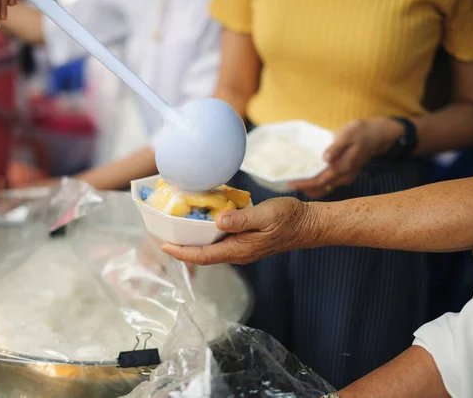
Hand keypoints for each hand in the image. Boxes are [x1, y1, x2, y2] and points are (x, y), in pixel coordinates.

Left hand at [162, 198, 320, 264]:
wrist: (308, 224)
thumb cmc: (288, 219)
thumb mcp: (265, 215)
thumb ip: (241, 219)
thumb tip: (218, 220)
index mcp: (238, 249)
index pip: (203, 256)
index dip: (182, 253)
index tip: (164, 246)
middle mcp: (237, 252)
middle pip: (203, 254)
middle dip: (182, 247)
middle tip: (164, 234)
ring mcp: (242, 248)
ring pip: (211, 247)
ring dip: (194, 240)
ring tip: (178, 227)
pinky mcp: (245, 240)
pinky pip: (221, 239)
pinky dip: (208, 232)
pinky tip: (204, 219)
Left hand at [290, 118, 402, 198]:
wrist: (379, 135)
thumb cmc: (361, 132)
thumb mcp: (348, 134)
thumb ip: (336, 147)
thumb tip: (325, 158)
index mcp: (342, 167)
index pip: (319, 181)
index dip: (304, 184)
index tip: (290, 184)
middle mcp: (343, 176)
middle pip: (321, 188)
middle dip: (305, 188)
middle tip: (288, 185)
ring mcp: (345, 177)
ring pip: (325, 188)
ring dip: (311, 187)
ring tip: (296, 182)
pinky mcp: (346, 174)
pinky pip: (330, 183)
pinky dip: (318, 183)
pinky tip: (310, 176)